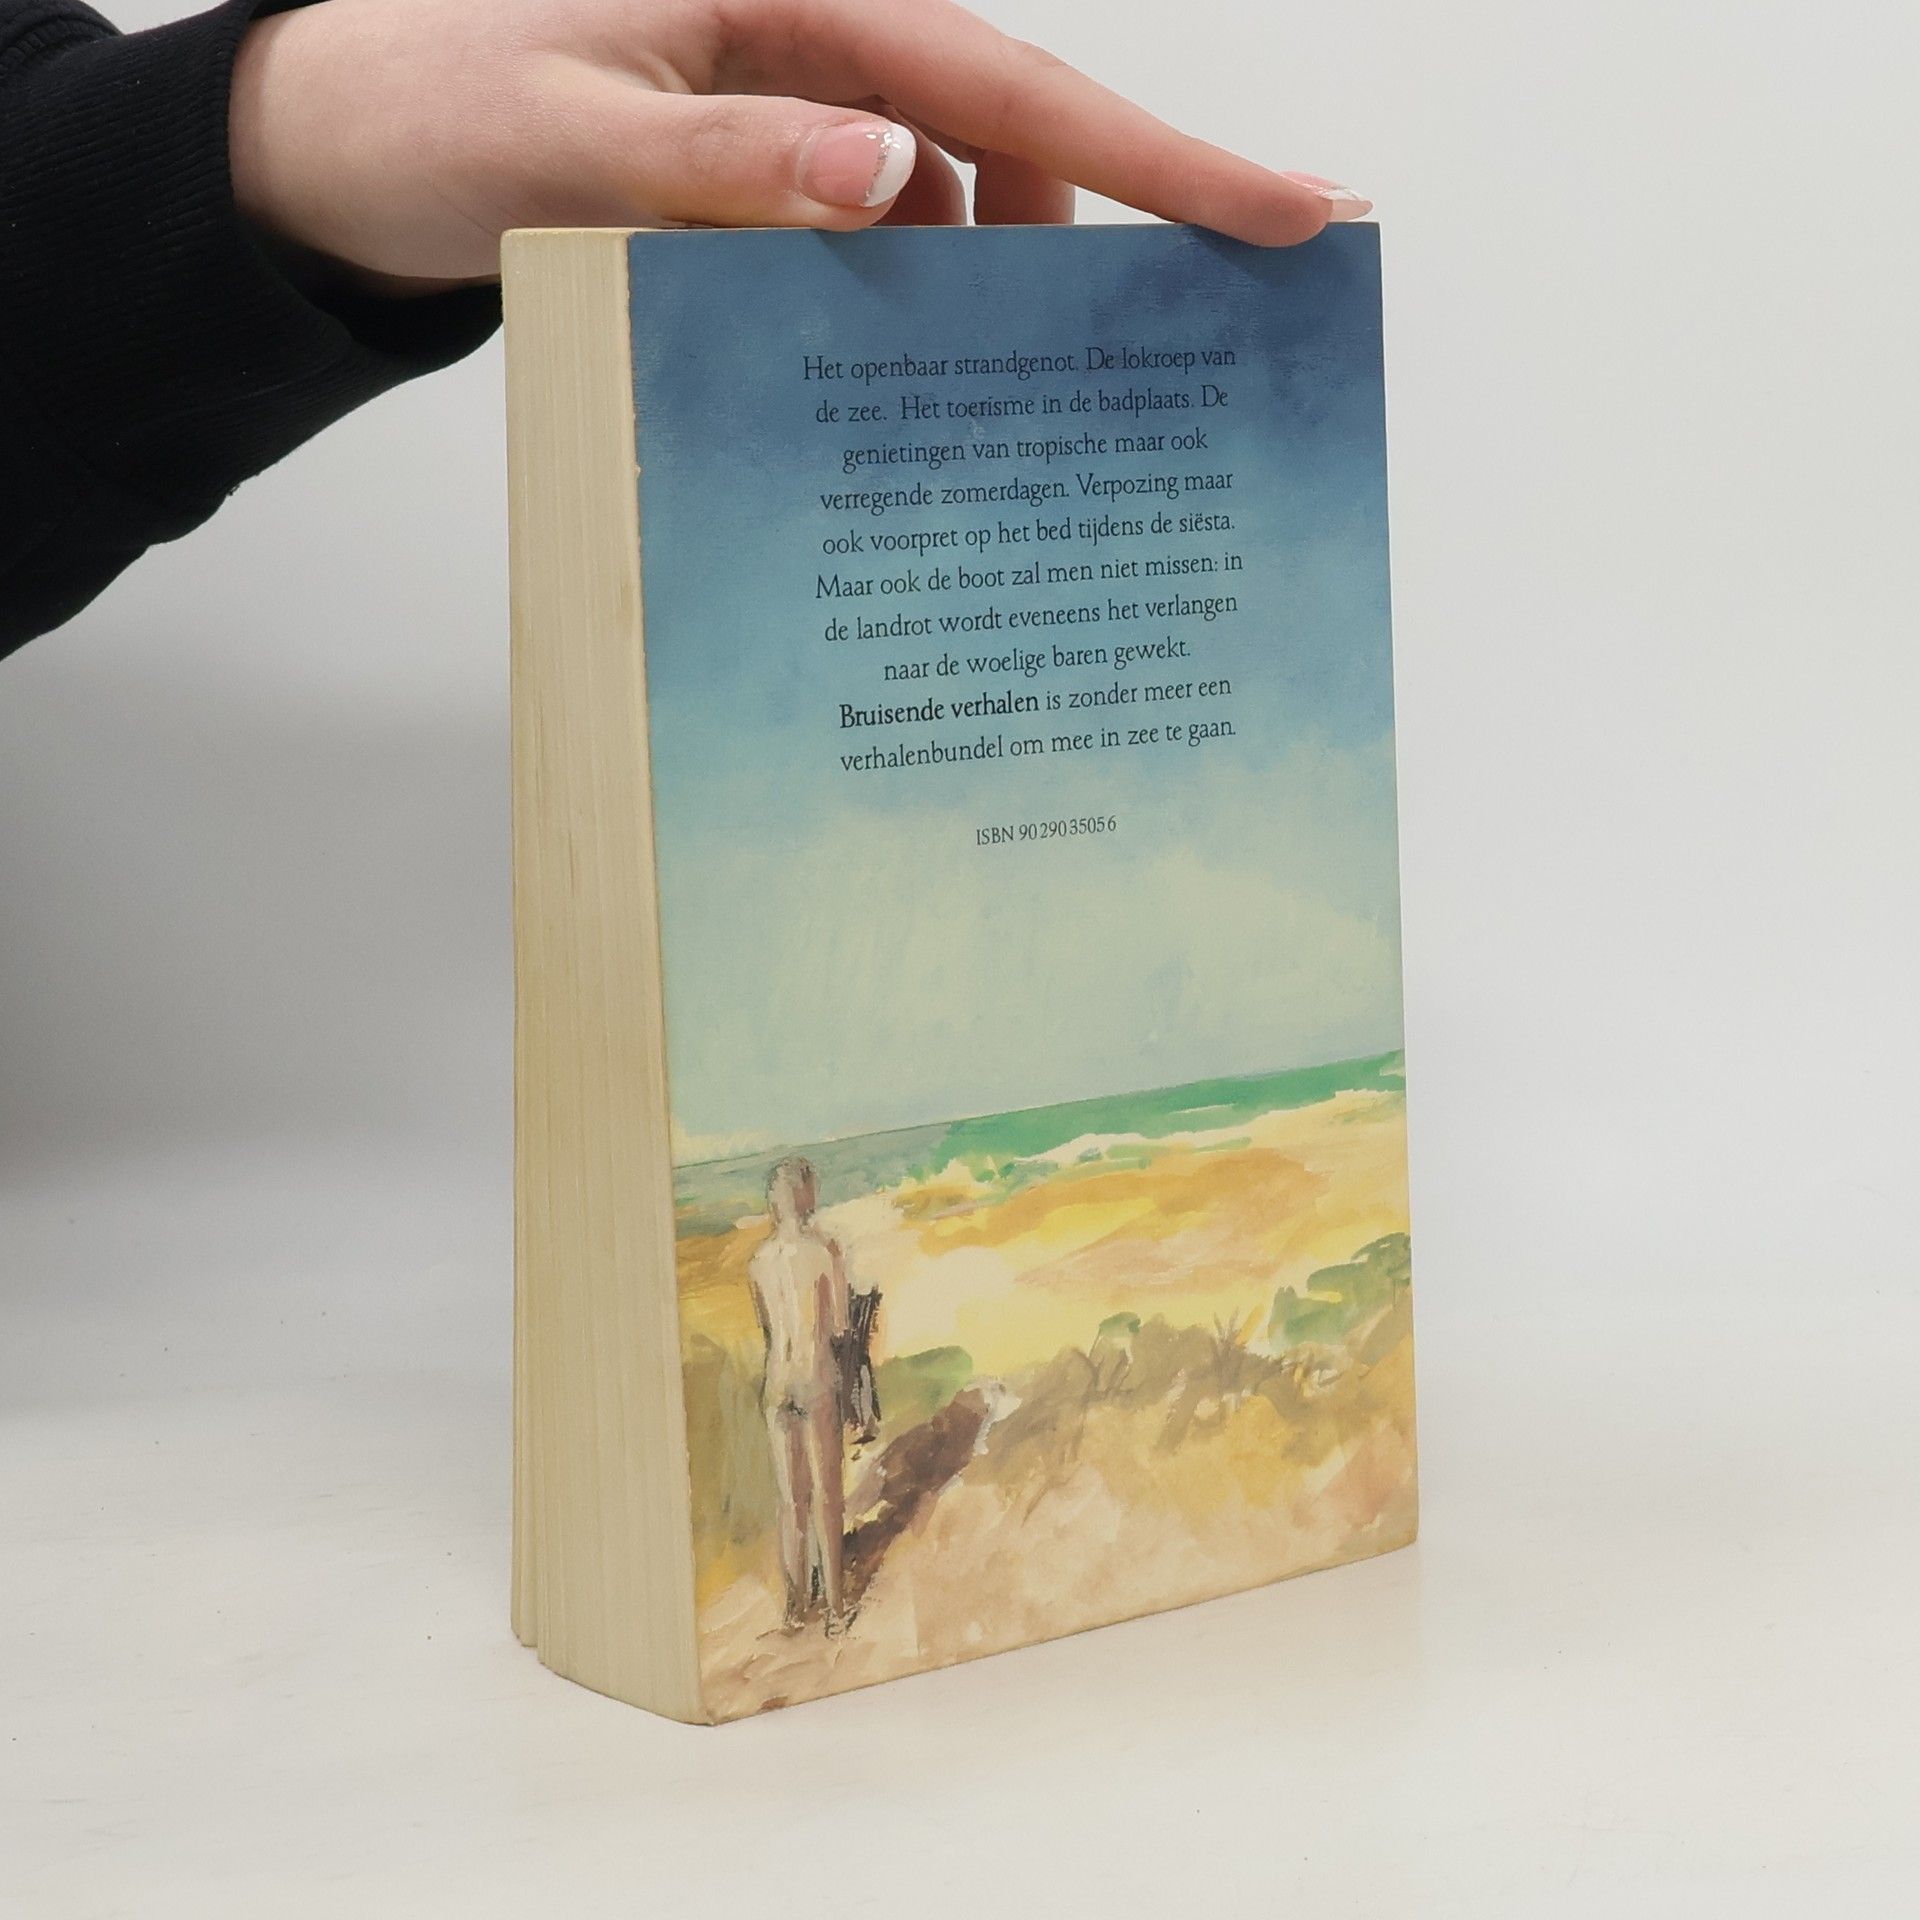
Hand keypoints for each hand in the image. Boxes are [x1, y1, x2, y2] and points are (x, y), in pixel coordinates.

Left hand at [228, 0, 1370, 291]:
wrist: (338, 145)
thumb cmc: (433, 111)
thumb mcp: (570, 140)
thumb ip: (724, 159)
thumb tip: (889, 175)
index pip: (1011, 78)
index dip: (1160, 156)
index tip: (1290, 211)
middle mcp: (811, 39)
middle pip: (1008, 133)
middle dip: (1079, 237)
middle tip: (1133, 351)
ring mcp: (792, 103)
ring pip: (946, 195)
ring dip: (968, 287)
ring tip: (959, 384)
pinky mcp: (764, 164)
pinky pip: (871, 232)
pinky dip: (892, 299)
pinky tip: (871, 365)